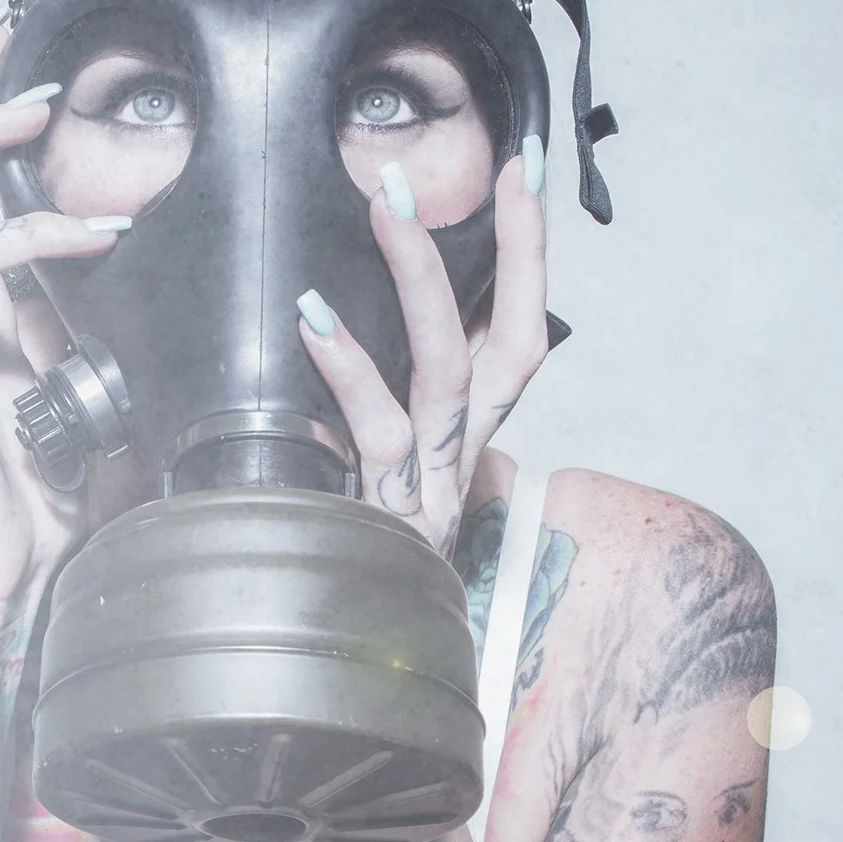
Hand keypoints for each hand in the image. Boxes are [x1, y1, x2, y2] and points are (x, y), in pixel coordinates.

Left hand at [295, 149, 549, 560]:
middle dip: (507, 252)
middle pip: (509, 346)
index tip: (523, 174)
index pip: (519, 335)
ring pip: (445, 372)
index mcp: (469, 440)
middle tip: (476, 172)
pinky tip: (315, 318)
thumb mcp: (378, 468)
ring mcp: (428, 489)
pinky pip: (375, 432)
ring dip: (420, 283)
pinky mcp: (386, 519)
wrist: (357, 669)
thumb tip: (337, 313)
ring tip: (387, 211)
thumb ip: (379, 402)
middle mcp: (462, 459)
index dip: (528, 257)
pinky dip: (349, 369)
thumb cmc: (356, 551)